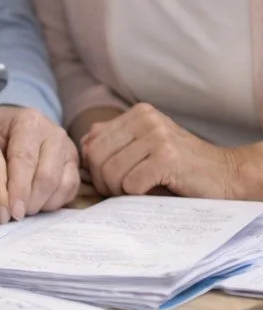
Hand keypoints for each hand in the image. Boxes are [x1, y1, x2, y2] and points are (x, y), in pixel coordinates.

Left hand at [0, 105, 79, 226]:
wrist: (11, 128)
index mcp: (21, 120)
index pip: (17, 160)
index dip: (6, 191)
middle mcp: (47, 127)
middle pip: (40, 174)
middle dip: (24, 200)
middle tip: (12, 217)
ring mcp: (62, 142)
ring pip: (54, 181)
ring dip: (36, 204)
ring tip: (21, 211)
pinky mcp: (73, 158)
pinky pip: (68, 187)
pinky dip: (51, 202)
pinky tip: (35, 204)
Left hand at [81, 103, 241, 197]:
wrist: (226, 175)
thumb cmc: (181, 167)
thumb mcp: (146, 146)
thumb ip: (115, 140)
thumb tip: (83, 143)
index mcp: (137, 113)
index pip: (91, 143)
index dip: (95, 169)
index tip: (111, 181)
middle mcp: (145, 119)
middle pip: (97, 157)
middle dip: (103, 182)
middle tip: (121, 192)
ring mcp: (157, 136)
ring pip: (111, 172)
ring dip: (119, 191)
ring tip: (137, 192)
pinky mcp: (167, 158)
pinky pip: (130, 184)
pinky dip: (136, 196)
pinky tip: (151, 193)